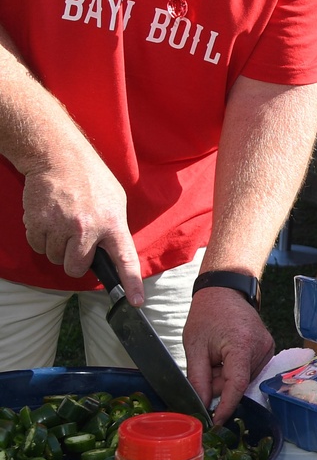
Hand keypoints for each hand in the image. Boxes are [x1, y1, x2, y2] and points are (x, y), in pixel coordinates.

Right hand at [21, 154, 144, 305]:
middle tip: (75, 241)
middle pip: (76, 268)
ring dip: (56, 246)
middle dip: (74, 260)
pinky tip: (49, 218)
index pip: (125, 259)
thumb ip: (113, 228)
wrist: (59, 156)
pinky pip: (38, 246)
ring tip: (62, 221)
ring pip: (54, 258)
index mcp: (112, 222)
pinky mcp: (38, 223)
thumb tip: (111, 253)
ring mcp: (61, 227)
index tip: (135, 302)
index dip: (131, 284)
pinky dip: (41, 237)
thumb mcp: (115, 200)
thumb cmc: (90, 178)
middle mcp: (87, 228)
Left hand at [183, 287, 274, 424]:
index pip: (236, 385)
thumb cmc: (207, 315)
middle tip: (205, 369)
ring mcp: (267, 348)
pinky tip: (225, 356)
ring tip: (214, 357)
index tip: (215, 422)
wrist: (225, 291)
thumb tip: (201, 406)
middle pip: (239, 383)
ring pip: (244, 379)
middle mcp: (261, 347)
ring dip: (226, 378)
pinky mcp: (267, 348)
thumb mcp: (195, 347)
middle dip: (219, 385)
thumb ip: (198, 379)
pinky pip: (249, 370)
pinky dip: (234, 370)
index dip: (225, 406)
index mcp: (242, 345)